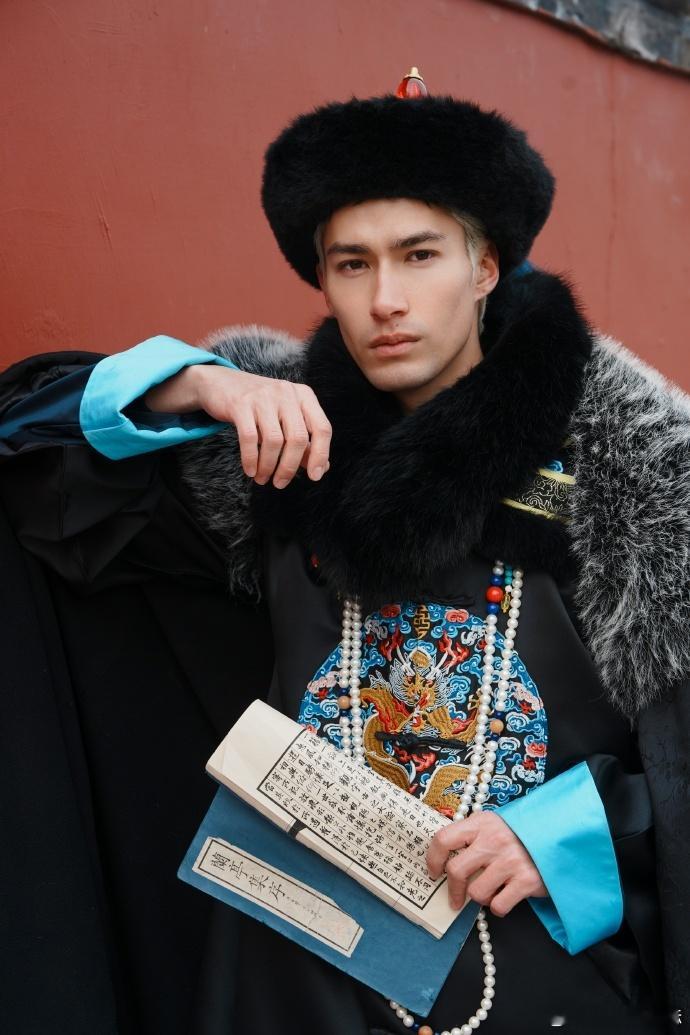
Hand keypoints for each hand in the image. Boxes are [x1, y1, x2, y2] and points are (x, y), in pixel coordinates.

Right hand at [147, 365, 331, 488]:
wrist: (221, 383)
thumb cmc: (260, 405)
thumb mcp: (286, 417)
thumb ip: (305, 441)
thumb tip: (322, 468)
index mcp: (304, 396)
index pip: (322, 428)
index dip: (321, 455)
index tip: (314, 476)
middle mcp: (287, 393)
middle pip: (298, 438)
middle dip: (289, 467)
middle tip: (280, 483)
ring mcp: (264, 397)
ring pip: (273, 440)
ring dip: (268, 466)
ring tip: (263, 479)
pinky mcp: (241, 404)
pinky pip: (249, 438)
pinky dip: (251, 459)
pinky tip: (250, 471)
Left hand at [427, 811, 546, 915]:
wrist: (560, 838)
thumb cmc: (520, 835)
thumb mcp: (494, 825)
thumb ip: (472, 836)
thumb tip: (443, 859)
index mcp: (482, 822)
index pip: (444, 839)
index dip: (432, 859)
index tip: (433, 872)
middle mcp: (494, 839)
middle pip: (456, 870)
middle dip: (453, 890)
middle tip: (455, 899)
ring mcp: (511, 860)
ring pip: (476, 893)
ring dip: (481, 898)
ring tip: (491, 891)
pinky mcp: (526, 880)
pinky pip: (498, 905)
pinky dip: (498, 906)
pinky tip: (506, 896)